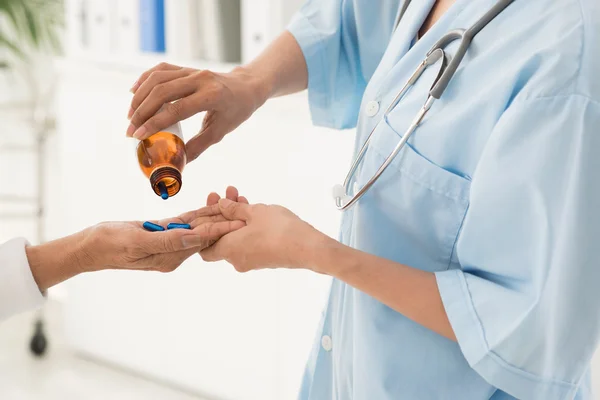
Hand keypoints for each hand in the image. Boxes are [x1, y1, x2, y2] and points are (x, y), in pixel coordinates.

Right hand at [80, 204, 244, 272]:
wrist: (89, 247)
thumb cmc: (109, 245)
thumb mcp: (137, 241)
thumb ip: (166, 240)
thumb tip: (193, 237)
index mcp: (170, 258)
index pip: (201, 241)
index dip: (221, 230)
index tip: (240, 222)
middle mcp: (173, 252)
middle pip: (204, 234)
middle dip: (224, 220)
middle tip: (244, 206)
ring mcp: (169, 242)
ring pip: (197, 226)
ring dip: (214, 213)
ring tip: (233, 201)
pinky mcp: (162, 232)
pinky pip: (185, 222)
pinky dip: (199, 212)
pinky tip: (213, 204)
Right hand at [126, 63, 269, 161]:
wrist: (247, 87)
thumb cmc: (236, 111)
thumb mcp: (220, 131)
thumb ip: (198, 146)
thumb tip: (177, 165)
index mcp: (212, 96)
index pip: (177, 109)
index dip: (154, 123)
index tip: (138, 136)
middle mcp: (200, 79)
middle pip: (162, 91)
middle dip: (142, 112)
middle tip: (130, 130)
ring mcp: (192, 71)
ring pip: (158, 78)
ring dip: (140, 96)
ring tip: (130, 116)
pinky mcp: (186, 68)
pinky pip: (161, 70)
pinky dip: (144, 79)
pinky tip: (134, 92)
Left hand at [200, 197, 326, 272]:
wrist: (308, 249)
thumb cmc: (278, 229)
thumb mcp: (254, 212)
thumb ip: (234, 209)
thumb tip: (221, 205)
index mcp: (228, 249)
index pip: (203, 247)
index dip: (202, 230)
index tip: (208, 210)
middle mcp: (236, 259)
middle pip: (221, 238)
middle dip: (222, 215)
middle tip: (225, 195)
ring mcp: (251, 261)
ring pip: (236, 239)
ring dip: (236, 219)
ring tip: (240, 197)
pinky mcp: (265, 260)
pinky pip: (249, 243)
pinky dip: (247, 228)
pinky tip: (254, 211)